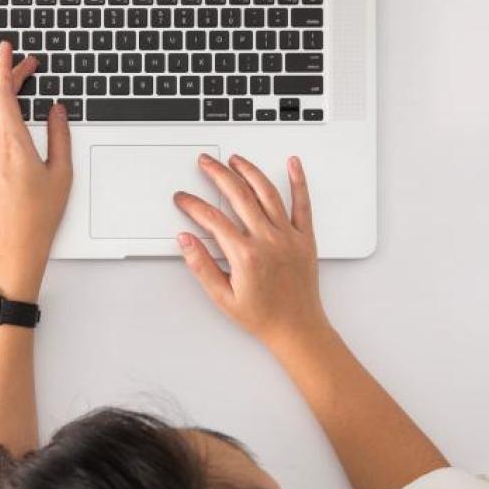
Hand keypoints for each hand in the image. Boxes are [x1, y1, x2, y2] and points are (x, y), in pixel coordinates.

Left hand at [0, 42, 72, 295]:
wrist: (16, 243)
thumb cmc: (40, 214)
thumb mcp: (62, 172)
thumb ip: (60, 136)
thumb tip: (56, 110)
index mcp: (15, 144)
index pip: (6, 95)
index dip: (7, 69)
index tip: (10, 52)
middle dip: (2, 74)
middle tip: (15, 61)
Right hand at [173, 155, 327, 350]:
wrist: (297, 329)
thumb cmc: (263, 316)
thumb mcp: (222, 297)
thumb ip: (201, 265)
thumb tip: (186, 240)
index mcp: (245, 255)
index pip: (212, 219)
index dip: (193, 204)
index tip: (183, 198)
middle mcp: (268, 240)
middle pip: (239, 196)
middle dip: (218, 174)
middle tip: (206, 162)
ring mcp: (288, 236)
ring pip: (267, 193)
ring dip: (249, 171)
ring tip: (236, 159)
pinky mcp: (305, 238)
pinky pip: (302, 204)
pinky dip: (298, 181)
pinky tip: (293, 164)